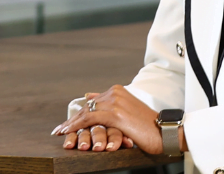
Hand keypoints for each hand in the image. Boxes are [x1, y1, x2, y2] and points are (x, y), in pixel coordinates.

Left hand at [53, 85, 169, 153]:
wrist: (164, 131)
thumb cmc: (148, 126)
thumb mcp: (128, 112)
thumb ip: (111, 105)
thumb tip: (90, 96)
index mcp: (118, 90)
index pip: (92, 102)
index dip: (78, 113)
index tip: (67, 123)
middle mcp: (115, 92)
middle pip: (87, 107)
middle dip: (72, 119)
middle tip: (59, 129)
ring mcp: (115, 101)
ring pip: (86, 112)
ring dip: (71, 124)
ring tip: (61, 132)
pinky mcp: (115, 113)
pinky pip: (90, 119)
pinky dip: (77, 125)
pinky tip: (69, 132)